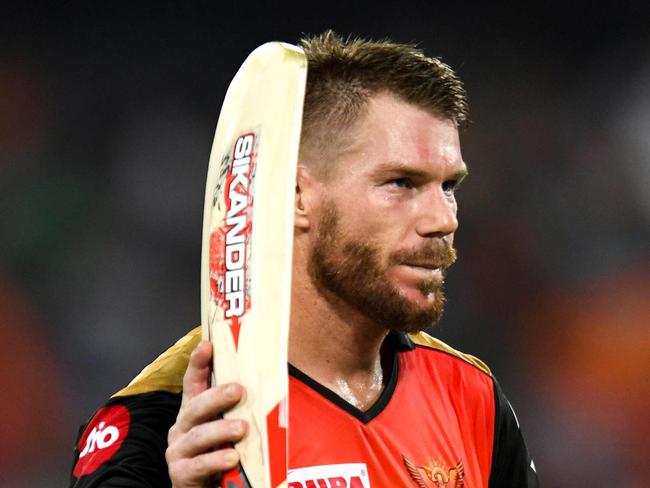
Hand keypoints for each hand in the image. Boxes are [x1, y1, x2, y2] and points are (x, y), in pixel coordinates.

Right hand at [166, 341, 247, 486]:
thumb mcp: (230, 427)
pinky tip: (232, 457)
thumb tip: (270, 384)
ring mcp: (178, 451)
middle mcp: (181, 428)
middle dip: (216, 396)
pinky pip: (198, 465)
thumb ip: (240, 409)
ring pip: (198, 435)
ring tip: (242, 428)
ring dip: (221, 430)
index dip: (198, 363)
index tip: (207, 345)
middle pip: (195, 407)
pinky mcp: (181, 474)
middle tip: (238, 390)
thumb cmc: (223, 453)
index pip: (193, 382)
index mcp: (194, 411)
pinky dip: (216, 460)